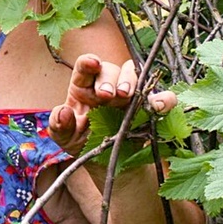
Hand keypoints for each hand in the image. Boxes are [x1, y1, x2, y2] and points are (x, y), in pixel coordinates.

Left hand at [48, 53, 177, 155]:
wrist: (105, 162)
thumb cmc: (81, 142)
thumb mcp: (64, 137)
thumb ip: (58, 125)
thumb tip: (63, 112)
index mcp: (83, 89)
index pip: (84, 68)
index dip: (88, 62)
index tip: (92, 63)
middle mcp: (107, 87)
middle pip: (110, 69)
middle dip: (109, 78)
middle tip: (107, 94)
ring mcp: (129, 96)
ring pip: (134, 75)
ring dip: (132, 82)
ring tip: (127, 96)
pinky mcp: (149, 110)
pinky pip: (163, 98)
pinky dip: (164, 99)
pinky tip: (158, 106)